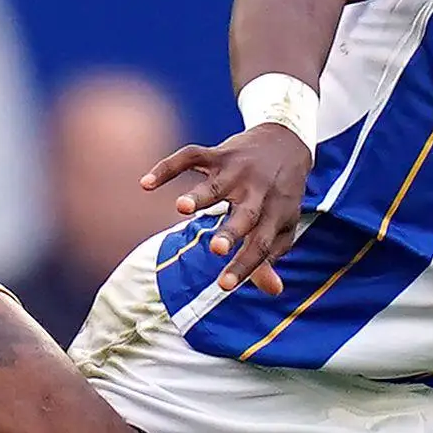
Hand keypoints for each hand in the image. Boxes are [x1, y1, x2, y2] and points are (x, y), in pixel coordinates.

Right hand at [142, 124, 311, 296]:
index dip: (244, 266)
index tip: (224, 286)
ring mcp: (238, 171)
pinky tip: (146, 183)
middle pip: (245, 216)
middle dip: (230, 233)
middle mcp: (258, 193)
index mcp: (276, 214)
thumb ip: (270, 256)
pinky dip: (167, 167)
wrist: (286, 142)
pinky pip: (191, 157)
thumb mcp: (282, 225)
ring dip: (199, 195)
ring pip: (217, 184)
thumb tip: (274, 291)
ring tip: (180, 208)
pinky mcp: (219, 154)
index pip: (261, 245)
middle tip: (216, 249)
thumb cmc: (279, 195)